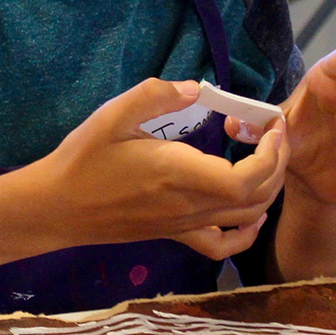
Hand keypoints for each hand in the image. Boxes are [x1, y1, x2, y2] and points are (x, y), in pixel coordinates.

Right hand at [27, 78, 289, 259]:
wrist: (58, 206)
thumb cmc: (84, 158)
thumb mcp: (114, 114)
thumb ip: (156, 95)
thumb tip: (196, 88)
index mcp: (180, 173)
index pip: (248, 177)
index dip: (272, 154)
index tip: (270, 124)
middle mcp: (190, 205)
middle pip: (258, 197)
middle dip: (277, 164)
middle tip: (269, 132)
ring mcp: (184, 225)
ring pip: (248, 219)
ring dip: (268, 189)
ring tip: (262, 157)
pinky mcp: (175, 235)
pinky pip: (222, 246)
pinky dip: (247, 232)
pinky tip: (250, 212)